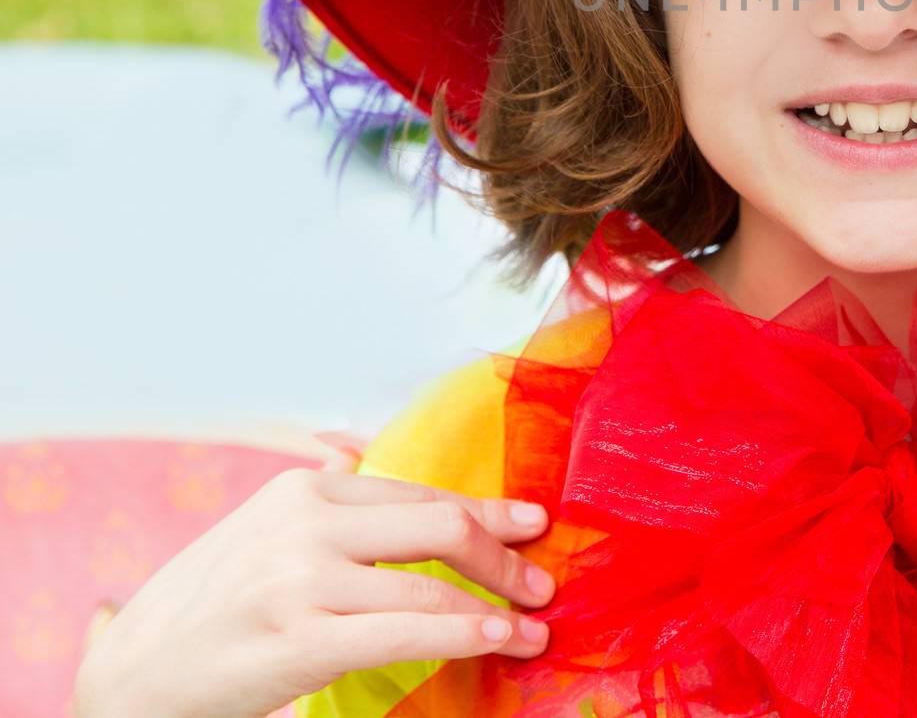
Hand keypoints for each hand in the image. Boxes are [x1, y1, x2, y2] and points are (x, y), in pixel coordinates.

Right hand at [70, 434, 558, 717]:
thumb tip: (389, 481)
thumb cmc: (206, 609)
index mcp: (304, 488)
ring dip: (495, 605)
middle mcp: (307, 521)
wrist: (130, 679)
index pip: (418, 494)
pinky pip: (406, 629)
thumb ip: (329, 508)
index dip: (484, 511)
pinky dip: (463, 632)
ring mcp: (303, 578)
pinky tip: (496, 639)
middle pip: (438, 525)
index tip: (529, 524)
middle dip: (502, 553)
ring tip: (531, 628)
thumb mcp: (265, 532)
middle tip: (541, 580)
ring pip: (430, 582)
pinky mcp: (301, 637)